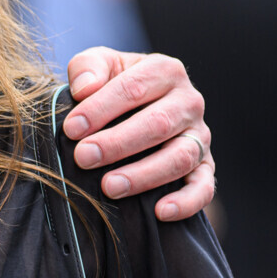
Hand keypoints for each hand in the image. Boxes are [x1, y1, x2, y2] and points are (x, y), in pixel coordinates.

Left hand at [62, 48, 214, 220]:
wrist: (136, 109)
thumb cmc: (112, 87)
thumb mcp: (99, 66)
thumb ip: (88, 66)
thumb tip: (84, 88)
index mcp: (165, 71)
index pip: (134, 88)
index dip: (101, 109)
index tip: (71, 129)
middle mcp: (189, 102)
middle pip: (158, 124)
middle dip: (117, 143)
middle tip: (83, 157)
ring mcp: (200, 136)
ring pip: (180, 157)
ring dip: (144, 175)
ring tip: (109, 186)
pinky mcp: (205, 166)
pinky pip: (204, 186)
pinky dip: (186, 201)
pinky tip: (160, 211)